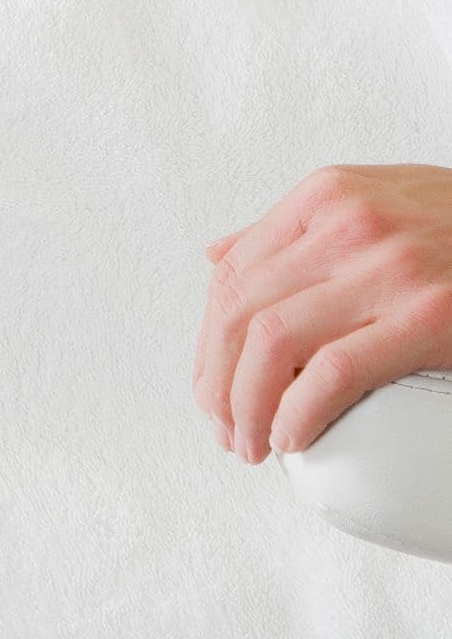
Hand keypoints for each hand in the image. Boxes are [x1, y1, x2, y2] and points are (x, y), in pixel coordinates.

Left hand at [193, 164, 451, 463]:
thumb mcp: (377, 200)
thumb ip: (298, 228)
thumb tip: (217, 256)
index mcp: (326, 195)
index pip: (233, 274)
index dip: (210, 342)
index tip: (211, 386)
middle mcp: (346, 223)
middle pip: (240, 310)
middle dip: (217, 381)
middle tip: (224, 428)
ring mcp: (388, 266)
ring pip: (271, 342)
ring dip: (246, 404)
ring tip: (252, 443)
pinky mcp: (429, 315)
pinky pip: (333, 371)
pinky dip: (298, 411)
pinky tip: (292, 436)